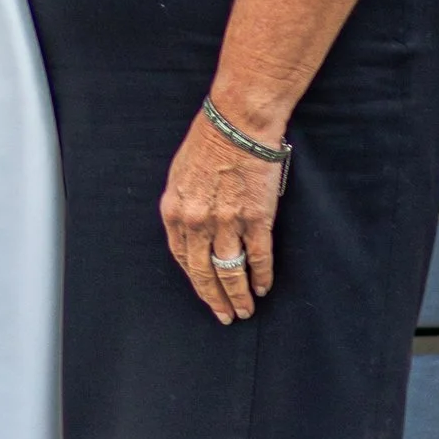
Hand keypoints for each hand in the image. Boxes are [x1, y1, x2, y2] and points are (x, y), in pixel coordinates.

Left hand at [160, 105, 284, 324]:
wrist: (237, 123)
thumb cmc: (208, 142)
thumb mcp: (179, 174)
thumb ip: (182, 206)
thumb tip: (189, 230)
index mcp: (175, 211)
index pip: (182, 258)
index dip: (195, 280)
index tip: (205, 293)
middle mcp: (197, 223)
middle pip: (204, 272)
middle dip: (215, 298)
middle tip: (225, 315)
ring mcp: (227, 223)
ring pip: (231, 272)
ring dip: (239, 296)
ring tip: (246, 310)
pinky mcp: (256, 219)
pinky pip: (259, 257)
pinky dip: (262, 276)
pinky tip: (264, 287)